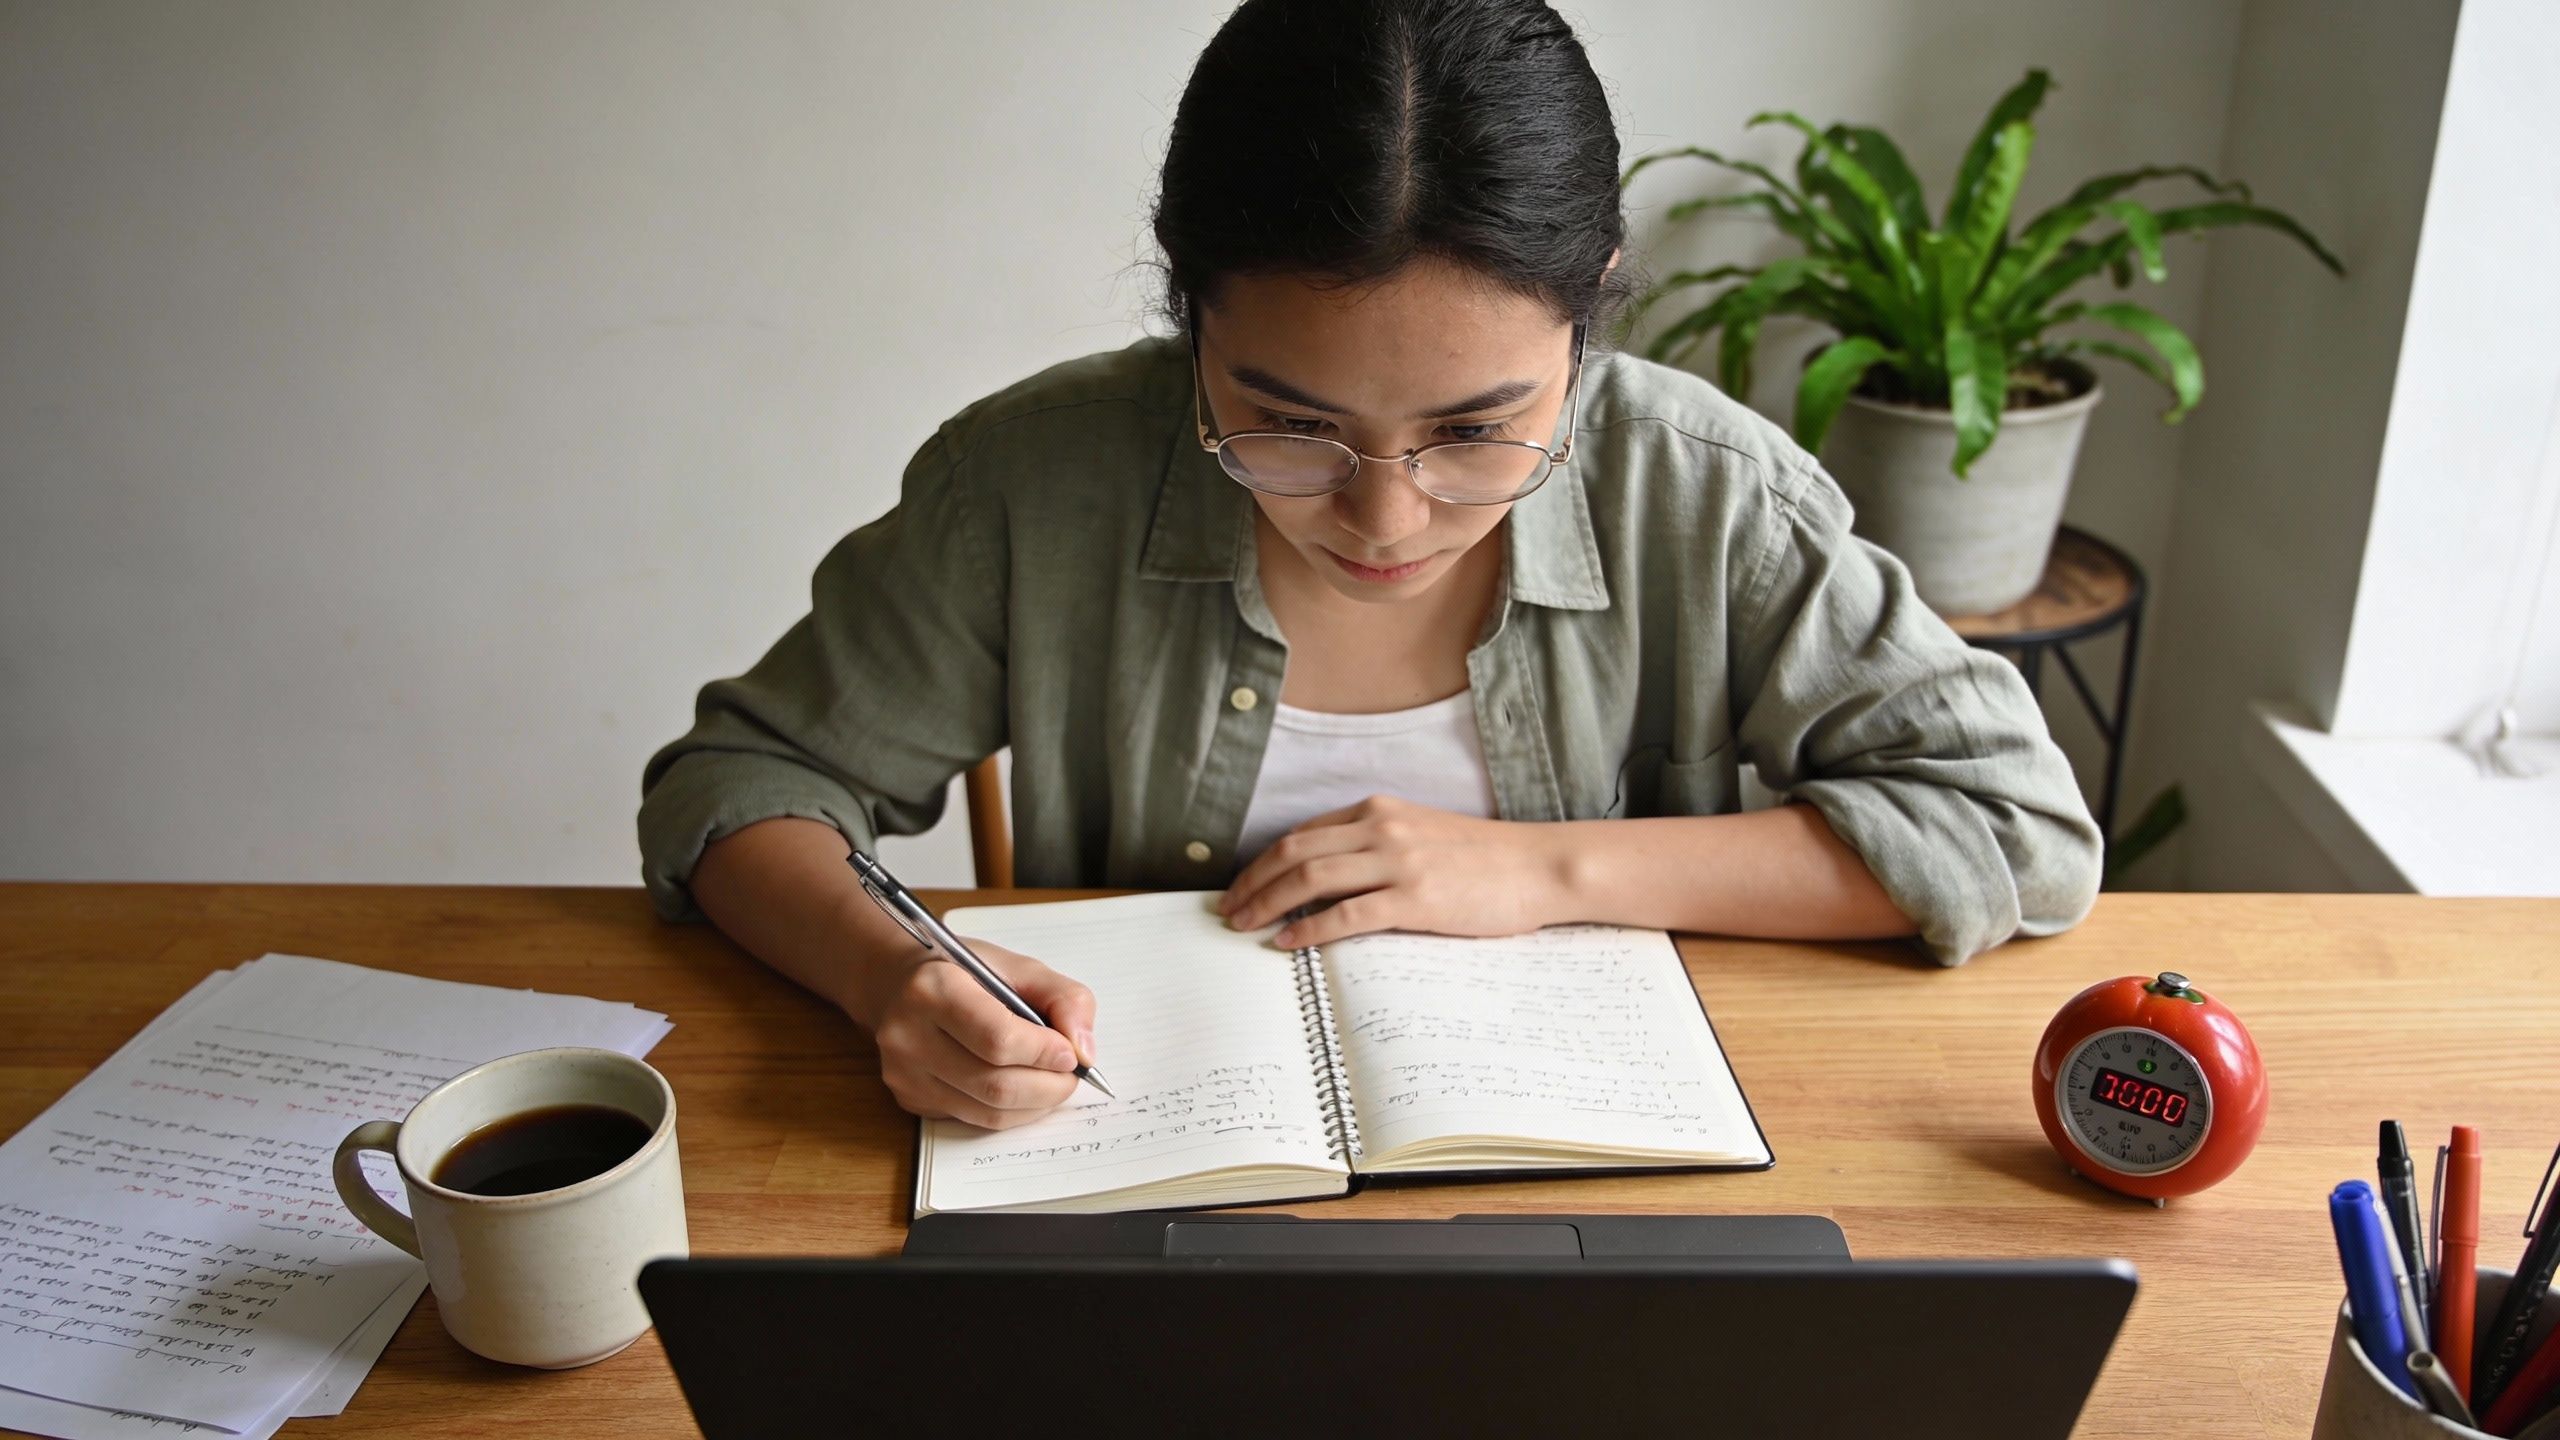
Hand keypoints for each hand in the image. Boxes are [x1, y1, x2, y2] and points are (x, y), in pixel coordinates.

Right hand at [852, 940, 1097, 1129]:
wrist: (899, 984)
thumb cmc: (964, 972)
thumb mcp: (1019, 967)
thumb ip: (1064, 999)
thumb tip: (1084, 1051)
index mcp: (934, 989)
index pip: (998, 1039)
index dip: (1044, 1052)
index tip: (1071, 1053)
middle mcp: (908, 1035)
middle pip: (996, 1084)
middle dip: (1049, 1086)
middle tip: (1071, 1075)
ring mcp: (905, 1074)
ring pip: (988, 1111)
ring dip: (1036, 1104)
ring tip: (1053, 1082)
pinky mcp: (910, 1100)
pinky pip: (974, 1119)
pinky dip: (1011, 1112)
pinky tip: (1023, 1089)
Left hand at [1217, 795, 1569, 948]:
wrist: (1539, 865)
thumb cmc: (1485, 859)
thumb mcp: (1421, 835)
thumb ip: (1376, 846)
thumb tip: (1328, 878)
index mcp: (1379, 810)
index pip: (1303, 833)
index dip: (1263, 862)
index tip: (1242, 886)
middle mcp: (1382, 828)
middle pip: (1294, 852)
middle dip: (1252, 883)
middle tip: (1228, 911)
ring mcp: (1398, 862)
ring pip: (1310, 878)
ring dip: (1268, 904)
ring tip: (1245, 927)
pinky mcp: (1416, 898)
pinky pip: (1346, 914)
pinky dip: (1309, 929)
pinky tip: (1288, 943)